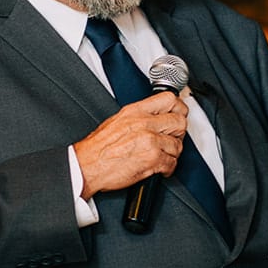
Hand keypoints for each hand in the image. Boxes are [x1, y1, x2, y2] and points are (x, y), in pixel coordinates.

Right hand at [74, 92, 188, 199]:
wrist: (87, 165)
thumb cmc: (98, 147)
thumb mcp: (117, 120)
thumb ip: (139, 115)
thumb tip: (155, 115)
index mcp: (135, 111)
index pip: (169, 99)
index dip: (178, 108)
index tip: (178, 114)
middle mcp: (145, 124)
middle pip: (179, 122)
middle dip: (177, 132)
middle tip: (171, 138)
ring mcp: (150, 142)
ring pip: (178, 145)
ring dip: (172, 153)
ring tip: (162, 155)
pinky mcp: (152, 160)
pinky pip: (172, 163)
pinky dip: (167, 168)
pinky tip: (160, 167)